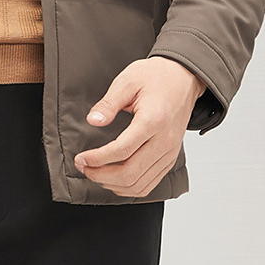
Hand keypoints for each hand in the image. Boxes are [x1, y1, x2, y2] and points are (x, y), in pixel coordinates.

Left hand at [74, 57, 206, 197]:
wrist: (183, 78)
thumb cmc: (155, 76)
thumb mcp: (128, 80)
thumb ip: (109, 103)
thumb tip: (93, 121)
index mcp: (153, 120)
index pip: (122, 150)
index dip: (97, 159)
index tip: (81, 158)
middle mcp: (164, 141)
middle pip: (130, 173)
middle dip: (101, 175)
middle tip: (83, 167)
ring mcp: (169, 153)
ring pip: (140, 185)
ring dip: (114, 185)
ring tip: (95, 174)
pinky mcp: (170, 158)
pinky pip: (150, 184)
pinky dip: (130, 188)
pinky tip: (114, 179)